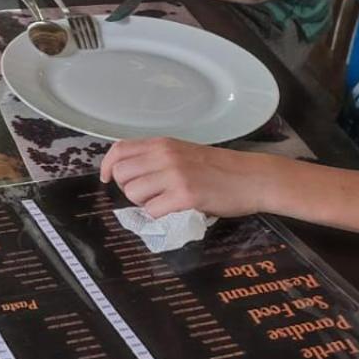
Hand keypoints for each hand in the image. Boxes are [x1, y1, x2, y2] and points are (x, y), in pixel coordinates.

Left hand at [100, 138, 270, 218]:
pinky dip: (158, 214)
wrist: (252, 178)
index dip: (107, 166)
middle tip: (146, 194)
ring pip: (132, 193)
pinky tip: (173, 209)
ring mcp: (174, 175)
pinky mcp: (185, 196)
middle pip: (121, 174)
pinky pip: (152, 210)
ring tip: (162, 202)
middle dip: (127, 189)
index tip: (106, 179)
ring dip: (142, 203)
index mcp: (162, 144)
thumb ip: (158, 158)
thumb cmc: (220, 167)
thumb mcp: (184, 152)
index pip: (119, 150)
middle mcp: (164, 156)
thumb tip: (130, 173)